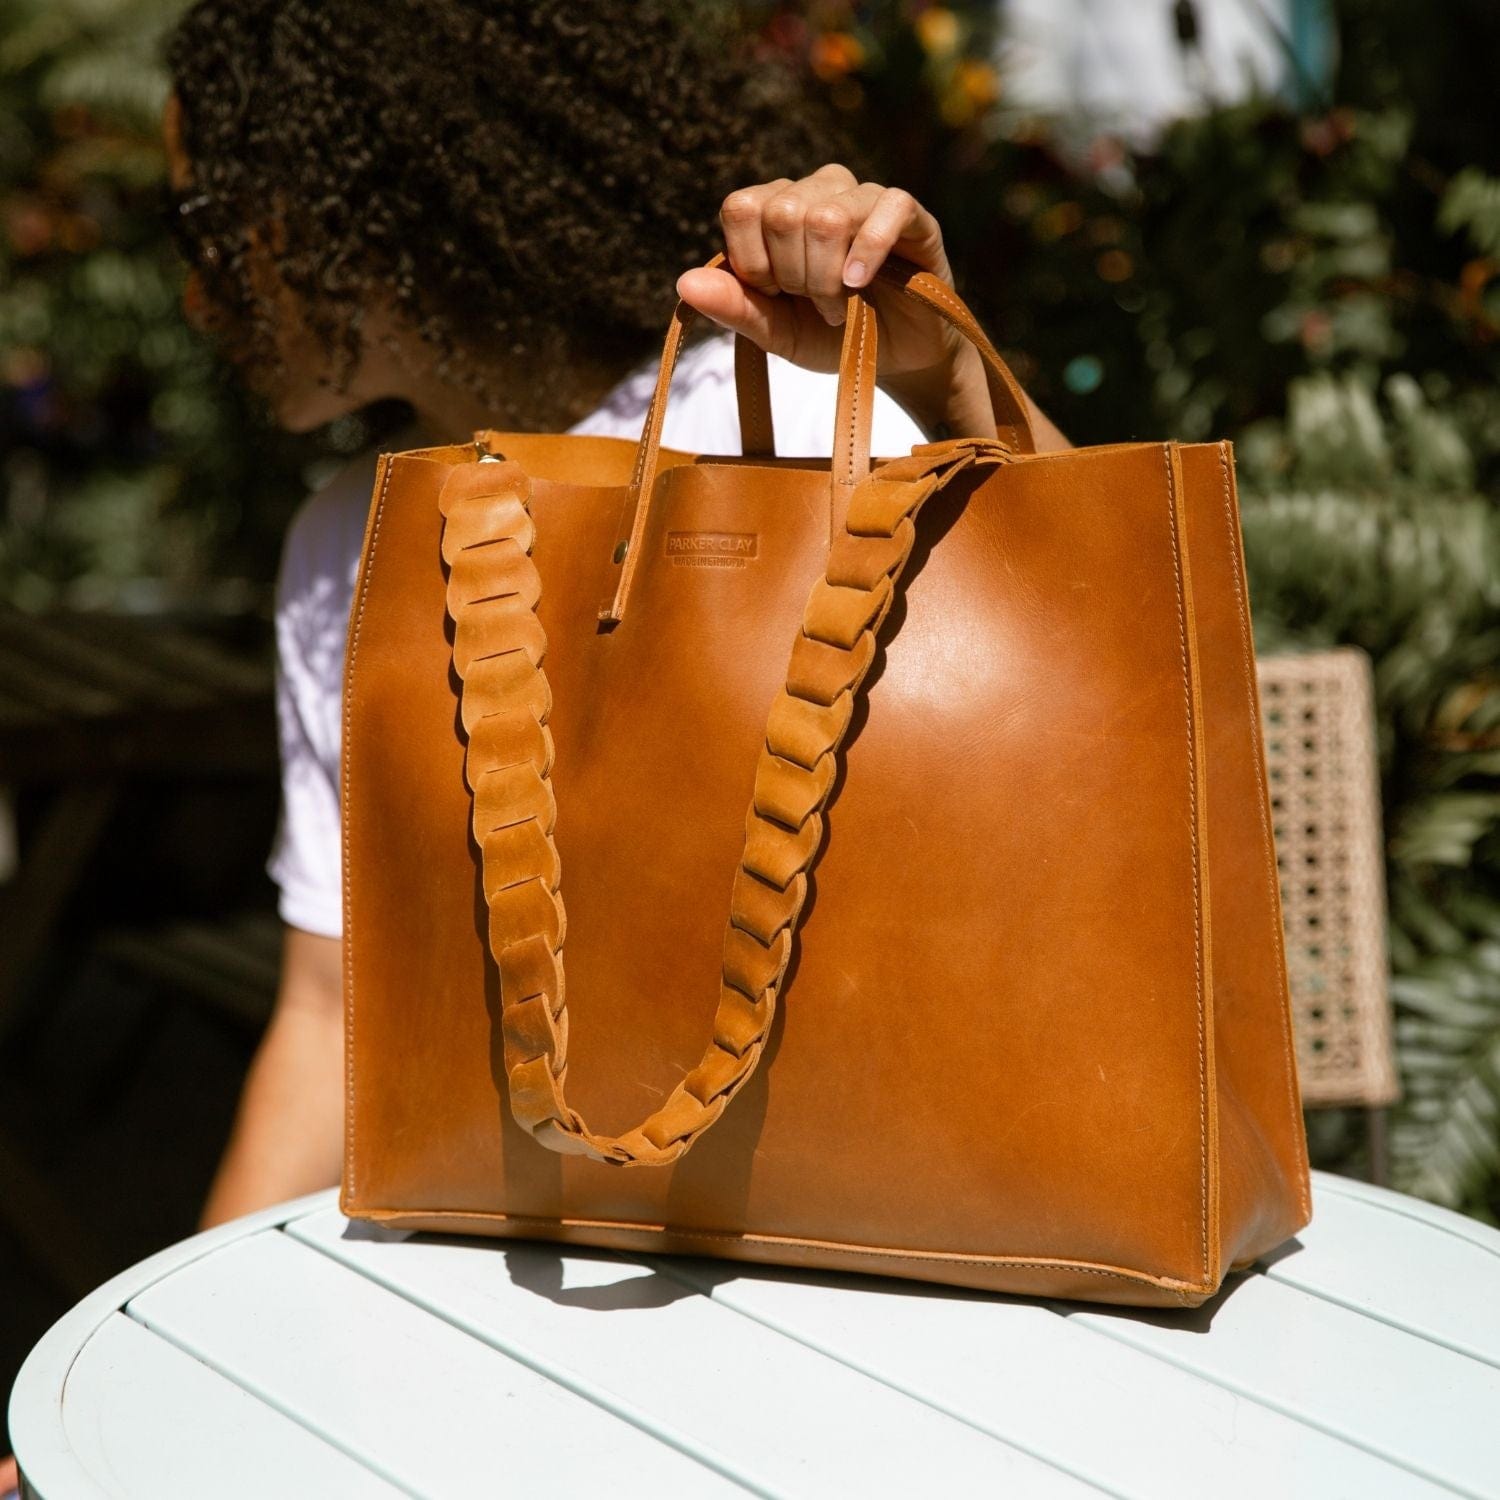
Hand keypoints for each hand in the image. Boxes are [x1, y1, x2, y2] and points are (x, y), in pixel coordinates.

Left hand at [675, 162, 993, 438]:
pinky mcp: (910, 213)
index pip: (741, 206)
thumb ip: (734, 307)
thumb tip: (684, 282)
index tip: (773, 294)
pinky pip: (885, 208)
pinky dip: (867, 253)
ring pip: (827, 215)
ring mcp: (864, 197)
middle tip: (815, 303)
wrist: (895, 359)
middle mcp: (818, 191)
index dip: (752, 260)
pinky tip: (860, 286)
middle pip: (784, 212)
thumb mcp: (775, 332)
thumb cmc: (831, 338)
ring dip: (829, 277)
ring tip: (841, 303)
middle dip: (794, 275)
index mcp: (777, 211)